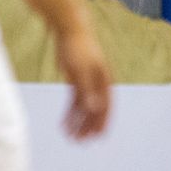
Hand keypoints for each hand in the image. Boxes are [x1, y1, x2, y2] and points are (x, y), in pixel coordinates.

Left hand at [56, 23, 111, 137]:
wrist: (70, 29)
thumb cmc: (77, 47)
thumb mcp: (80, 70)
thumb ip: (87, 90)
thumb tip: (94, 108)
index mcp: (105, 81)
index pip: (106, 106)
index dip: (103, 122)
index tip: (98, 137)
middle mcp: (99, 84)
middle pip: (96, 110)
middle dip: (89, 126)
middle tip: (80, 141)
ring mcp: (88, 83)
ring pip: (85, 108)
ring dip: (78, 122)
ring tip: (70, 136)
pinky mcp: (77, 81)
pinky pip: (75, 101)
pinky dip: (70, 113)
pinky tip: (63, 123)